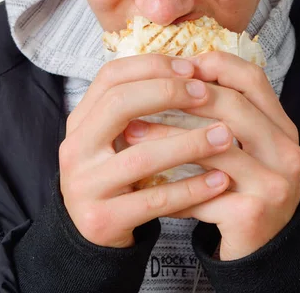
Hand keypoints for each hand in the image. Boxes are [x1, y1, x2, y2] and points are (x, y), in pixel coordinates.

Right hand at [59, 54, 231, 247]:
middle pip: (119, 104)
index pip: (110, 76)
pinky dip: (191, 188)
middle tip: (206, 94)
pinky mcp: (103, 220)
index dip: (151, 66)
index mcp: (80, 120)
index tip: (191, 67)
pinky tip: (220, 180)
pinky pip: (155, 199)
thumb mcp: (117, 135)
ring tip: (225, 136)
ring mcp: (85, 186)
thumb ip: (140, 104)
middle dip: (167, 93)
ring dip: (189, 143)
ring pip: (141, 156)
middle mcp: (75, 148)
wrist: (95, 233)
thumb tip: (191, 67)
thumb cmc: (119, 173)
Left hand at [124, 51, 299, 260]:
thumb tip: (171, 75)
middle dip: (184, 98)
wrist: (260, 250)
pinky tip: (146, 182)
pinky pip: (203, 192)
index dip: (215, 66)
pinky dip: (173, 185)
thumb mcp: (241, 146)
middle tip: (144, 97)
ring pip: (215, 147)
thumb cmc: (241, 188)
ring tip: (132, 133)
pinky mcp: (253, 214)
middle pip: (234, 106)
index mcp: (282, 128)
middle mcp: (286, 151)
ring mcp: (274, 184)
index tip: (178, 67)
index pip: (253, 79)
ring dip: (167, 138)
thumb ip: (220, 113)